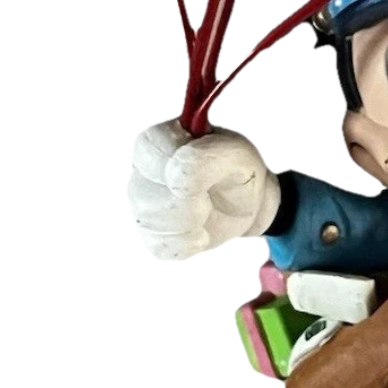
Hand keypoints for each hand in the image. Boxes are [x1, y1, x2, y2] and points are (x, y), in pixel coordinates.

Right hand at [128, 122, 281, 260]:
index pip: (152, 152)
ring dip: (193, 222)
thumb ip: (207, 158)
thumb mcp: (235, 154)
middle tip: (210, 192)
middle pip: (152, 196)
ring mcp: (140, 202)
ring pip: (155, 223)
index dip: (185, 168)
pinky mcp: (150, 233)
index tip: (209, 171)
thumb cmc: (237, 170)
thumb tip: (175, 176)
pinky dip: (191, 242)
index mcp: (157, 139)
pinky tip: (200, 230)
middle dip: (193, 201)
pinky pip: (163, 247)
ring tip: (206, 208)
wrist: (247, 202)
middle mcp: (141, 170)